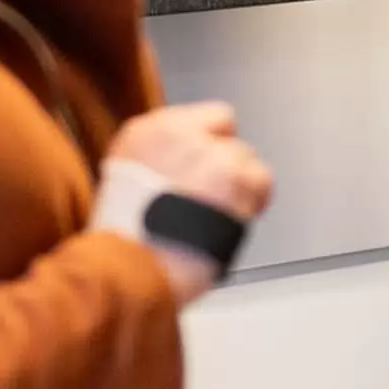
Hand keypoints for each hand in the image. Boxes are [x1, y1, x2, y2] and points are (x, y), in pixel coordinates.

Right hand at [108, 104, 275, 302]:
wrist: (133, 269)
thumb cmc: (128, 243)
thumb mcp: (127, 184)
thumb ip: (161, 162)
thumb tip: (188, 164)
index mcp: (146, 134)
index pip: (198, 119)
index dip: (205, 146)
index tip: (202, 169)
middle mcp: (177, 134)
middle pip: (223, 136)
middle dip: (221, 166)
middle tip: (208, 198)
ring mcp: (207, 152)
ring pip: (244, 156)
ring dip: (238, 185)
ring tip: (217, 214)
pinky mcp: (233, 176)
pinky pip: (262, 178)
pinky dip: (255, 200)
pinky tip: (235, 218)